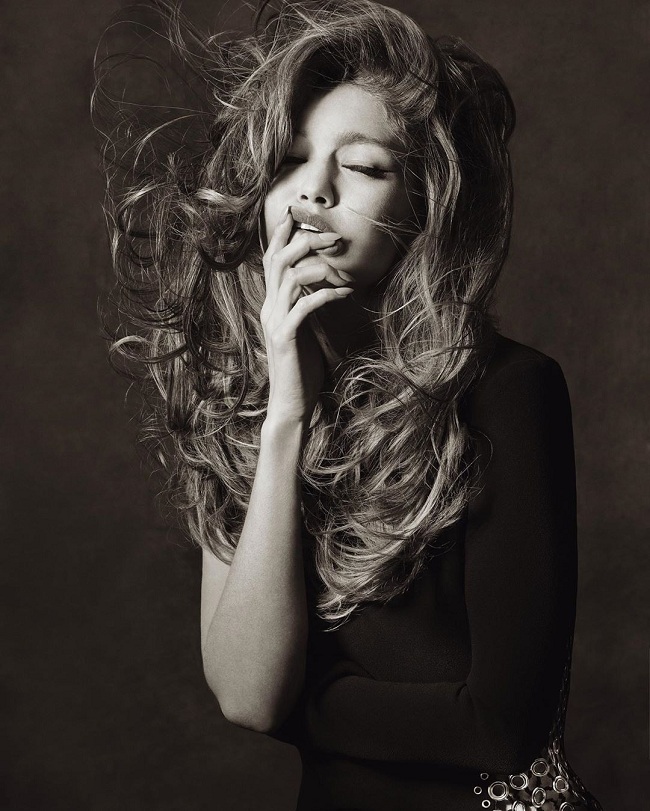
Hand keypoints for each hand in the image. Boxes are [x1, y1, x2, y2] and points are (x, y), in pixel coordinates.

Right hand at [260, 210, 353, 425]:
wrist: (291, 404)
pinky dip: (326, 293)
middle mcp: (269, 308)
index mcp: (272, 304)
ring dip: (315, 261)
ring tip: (339, 256)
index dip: (281, 234)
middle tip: (332, 233)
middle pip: (278, 259)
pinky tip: (345, 292)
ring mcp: (275, 322)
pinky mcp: (285, 337)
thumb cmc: (302, 368)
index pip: (271, 260)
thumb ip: (305, 307)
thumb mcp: (303, 331)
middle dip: (303, 239)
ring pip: (287, 276)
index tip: (298, 212)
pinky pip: (304, 305)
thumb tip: (319, 285)